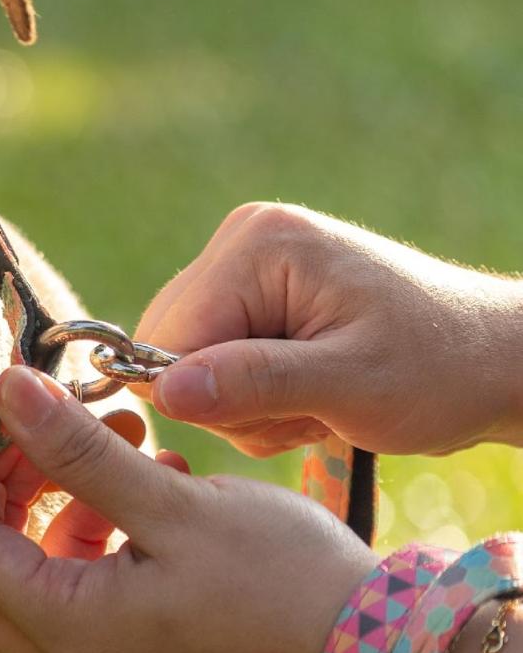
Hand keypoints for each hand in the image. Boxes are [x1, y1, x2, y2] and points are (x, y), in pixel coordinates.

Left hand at [0, 366, 378, 652]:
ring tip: (127, 453)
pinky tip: (158, 497)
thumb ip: (77, 450)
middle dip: (10, 500)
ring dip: (63, 517)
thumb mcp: (174, 501)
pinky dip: (101, 553)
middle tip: (57, 439)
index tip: (16, 422)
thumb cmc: (288, 582)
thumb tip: (6, 390)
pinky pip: (89, 614)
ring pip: (39, 594)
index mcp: (70, 635)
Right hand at [134, 202, 522, 456]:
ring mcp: (248, 266)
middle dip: (230, 401)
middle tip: (310, 408)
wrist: (499, 361)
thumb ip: (255, 384)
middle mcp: (242, 241)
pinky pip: (214, 364)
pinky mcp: (256, 295)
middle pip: (172, 350)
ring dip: (247, 406)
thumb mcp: (352, 387)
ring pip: (190, 365)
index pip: (168, 338)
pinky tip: (312, 393)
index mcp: (258, 245)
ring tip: (320, 401)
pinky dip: (256, 397)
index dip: (207, 395)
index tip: (284, 412)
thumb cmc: (442, 370)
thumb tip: (163, 393)